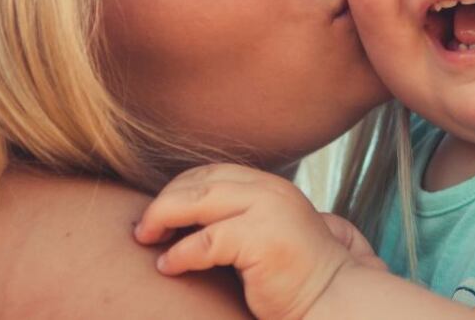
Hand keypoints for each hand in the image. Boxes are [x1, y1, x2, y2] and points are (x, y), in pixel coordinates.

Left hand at [134, 163, 377, 319]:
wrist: (331, 301)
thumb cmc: (294, 278)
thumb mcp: (265, 233)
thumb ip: (238, 217)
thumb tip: (184, 219)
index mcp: (271, 186)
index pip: (211, 172)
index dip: (178, 188)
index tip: (159, 212)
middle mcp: (270, 190)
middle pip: (199, 181)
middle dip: (164, 201)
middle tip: (143, 227)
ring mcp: (268, 211)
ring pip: (197, 201)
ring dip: (163, 218)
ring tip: (146, 238)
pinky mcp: (261, 240)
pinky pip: (204, 242)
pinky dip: (178, 254)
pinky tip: (167, 266)